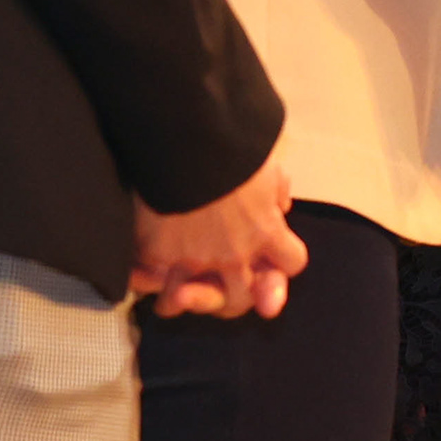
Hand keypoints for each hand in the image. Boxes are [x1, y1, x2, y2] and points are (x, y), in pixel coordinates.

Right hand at [132, 160, 305, 317]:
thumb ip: (276, 190)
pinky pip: (154, 287)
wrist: (184, 137)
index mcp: (267, 230)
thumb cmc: (231, 146)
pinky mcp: (160, 255)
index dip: (282, 260)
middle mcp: (235, 254)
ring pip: (198, 302)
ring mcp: (196, 259)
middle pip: (244, 298)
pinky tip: (149, 276)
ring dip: (191, 299)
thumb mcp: (266, 164)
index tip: (270, 253)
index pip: (291, 263)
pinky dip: (150, 283)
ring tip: (179, 293)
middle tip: (223, 284)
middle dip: (236, 293)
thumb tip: (279, 206)